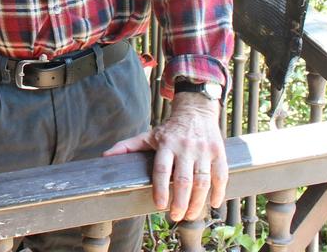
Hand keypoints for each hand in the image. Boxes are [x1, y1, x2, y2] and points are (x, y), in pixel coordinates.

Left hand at [102, 93, 226, 221]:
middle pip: (184, 180)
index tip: (159, 205)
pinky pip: (221, 175)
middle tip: (175, 216)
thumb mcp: (148, 135)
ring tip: (190, 215)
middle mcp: (186, 147)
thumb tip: (106, 158)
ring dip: (197, 202)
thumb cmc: (169, 129)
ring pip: (202, 181)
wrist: (196, 111)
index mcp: (166, 144)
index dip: (160, 189)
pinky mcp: (218, 153)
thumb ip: (127, 147)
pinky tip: (213, 204)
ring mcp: (203, 150)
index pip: (162, 170)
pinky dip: (219, 192)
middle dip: (180, 202)